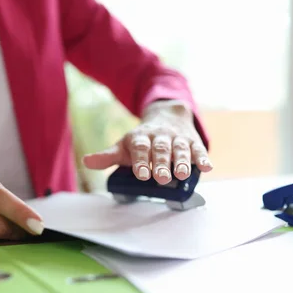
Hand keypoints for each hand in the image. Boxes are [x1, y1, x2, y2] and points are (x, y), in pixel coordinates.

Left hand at [82, 100, 212, 183]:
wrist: (167, 115)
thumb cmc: (143, 140)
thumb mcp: (125, 146)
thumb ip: (108, 156)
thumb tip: (86, 162)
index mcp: (140, 138)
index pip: (140, 148)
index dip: (141, 161)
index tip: (142, 174)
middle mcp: (160, 136)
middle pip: (161, 149)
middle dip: (161, 163)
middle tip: (161, 177)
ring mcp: (177, 139)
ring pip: (180, 149)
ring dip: (182, 161)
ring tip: (182, 174)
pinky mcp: (192, 142)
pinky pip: (198, 149)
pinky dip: (202, 158)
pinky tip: (206, 167)